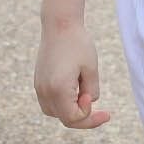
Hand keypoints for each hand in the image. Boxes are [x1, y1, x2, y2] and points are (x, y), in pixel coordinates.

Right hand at [33, 15, 110, 129]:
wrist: (59, 24)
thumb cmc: (78, 43)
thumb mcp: (91, 69)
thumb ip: (92, 91)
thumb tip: (88, 102)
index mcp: (58, 89)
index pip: (73, 118)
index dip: (90, 118)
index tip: (104, 108)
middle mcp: (45, 91)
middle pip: (64, 119)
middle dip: (84, 118)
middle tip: (104, 113)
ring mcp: (39, 87)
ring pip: (56, 113)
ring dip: (72, 111)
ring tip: (87, 97)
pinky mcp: (38, 82)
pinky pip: (50, 103)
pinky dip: (64, 104)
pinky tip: (77, 92)